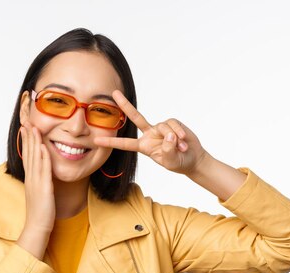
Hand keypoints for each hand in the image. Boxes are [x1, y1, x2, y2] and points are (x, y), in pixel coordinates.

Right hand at [17, 122, 54, 257]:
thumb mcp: (40, 194)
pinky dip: (42, 157)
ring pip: (34, 158)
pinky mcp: (43, 188)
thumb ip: (40, 183)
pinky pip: (42, 170)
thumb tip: (43, 176)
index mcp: (30, 179)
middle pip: (29, 153)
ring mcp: (36, 182)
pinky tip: (43, 146)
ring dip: (34, 142)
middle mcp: (31, 178)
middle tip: (27, 121)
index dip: (27, 141)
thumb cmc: (41, 213)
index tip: (27, 128)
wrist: (38, 228)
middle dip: (29, 137)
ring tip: (34, 127)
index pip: (28, 156)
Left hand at [93, 90, 207, 174]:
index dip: (111, 142)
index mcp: (144, 146)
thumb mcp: (170, 161)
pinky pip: (173, 124)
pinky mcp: (172, 123)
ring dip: (174, 139)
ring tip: (181, 148)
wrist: (192, 158)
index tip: (96, 140)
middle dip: (125, 105)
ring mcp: (160, 128)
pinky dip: (179, 133)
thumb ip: (167, 150)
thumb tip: (169, 135)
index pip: (125, 144)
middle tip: (114, 93)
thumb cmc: (178, 162)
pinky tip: (184, 141)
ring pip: (163, 127)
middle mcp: (149, 134)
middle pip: (135, 117)